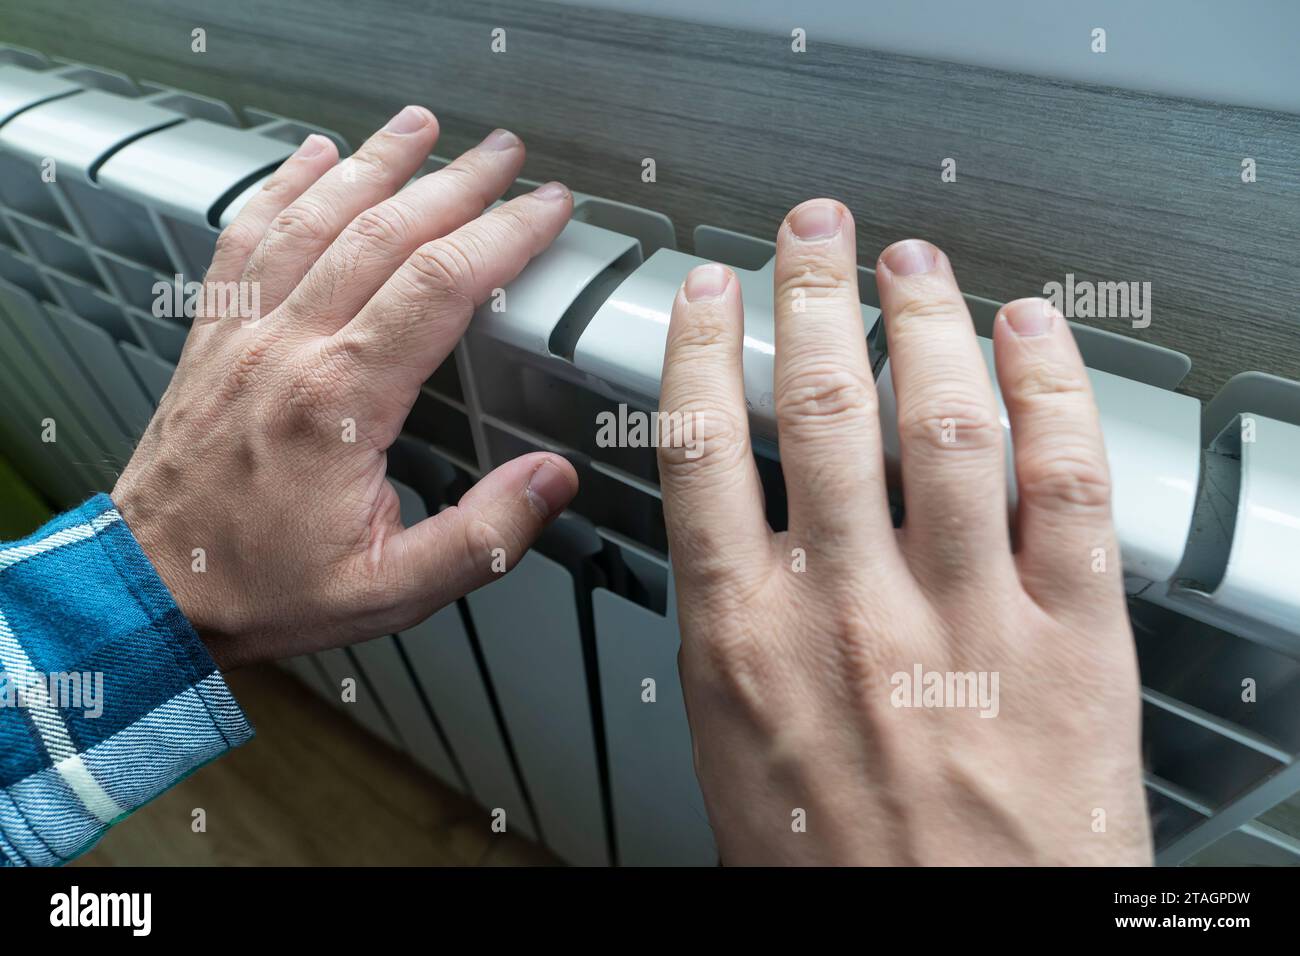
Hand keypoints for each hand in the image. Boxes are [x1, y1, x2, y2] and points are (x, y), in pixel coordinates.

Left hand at [113, 107, 578, 669]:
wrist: (151, 589)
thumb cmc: (262, 587)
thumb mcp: (391, 591)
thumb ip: (483, 538)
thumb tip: (552, 479)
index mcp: (339, 401)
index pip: (438, 286)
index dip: (502, 235)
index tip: (545, 209)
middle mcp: (287, 349)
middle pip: (384, 232)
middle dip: (455, 182)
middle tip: (504, 153)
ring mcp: (244, 333)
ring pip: (314, 217)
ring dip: (374, 163)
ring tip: (420, 128)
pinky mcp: (215, 336)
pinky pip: (247, 238)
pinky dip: (283, 187)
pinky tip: (310, 158)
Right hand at [658, 200, 1149, 864]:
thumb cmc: (840, 878)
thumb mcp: (736, 753)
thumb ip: (735, 636)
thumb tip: (732, 547)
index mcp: (747, 643)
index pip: (708, 451)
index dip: (708, 349)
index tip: (712, 294)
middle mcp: (849, 614)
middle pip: (824, 409)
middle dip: (815, 296)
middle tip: (813, 235)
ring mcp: (965, 620)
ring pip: (945, 425)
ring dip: (927, 321)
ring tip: (914, 264)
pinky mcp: (1071, 641)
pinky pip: (1065, 486)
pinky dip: (1050, 392)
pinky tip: (1031, 337)